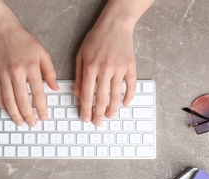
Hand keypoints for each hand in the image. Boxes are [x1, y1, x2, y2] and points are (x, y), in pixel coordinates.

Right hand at [0, 0, 57, 125]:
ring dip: (14, 114)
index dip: (41, 107)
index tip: (44, 117)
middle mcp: (16, 71)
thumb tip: (55, 88)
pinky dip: (2, 104)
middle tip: (32, 124)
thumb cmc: (24, 42)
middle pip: (22, 100)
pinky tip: (7, 110)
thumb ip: (50, 72)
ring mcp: (2, 73)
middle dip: (28, 115)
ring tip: (20, 122)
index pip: (37, 93)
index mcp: (30, 67)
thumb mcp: (42, 53)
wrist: (3, 30)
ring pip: (8, 100)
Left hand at [74, 0, 152, 125]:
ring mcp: (119, 69)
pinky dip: (129, 96)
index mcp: (91, 68)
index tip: (85, 119)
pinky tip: (125, 104)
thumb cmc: (95, 39)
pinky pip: (131, 85)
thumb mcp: (81, 55)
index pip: (87, 94)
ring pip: (116, 95)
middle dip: (98, 114)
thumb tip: (77, 94)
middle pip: (101, 98)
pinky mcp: (130, 67)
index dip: (86, 109)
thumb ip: (79, 75)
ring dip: (113, 108)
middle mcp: (105, 70)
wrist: (115, 25)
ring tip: (109, 116)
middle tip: (97, 123)